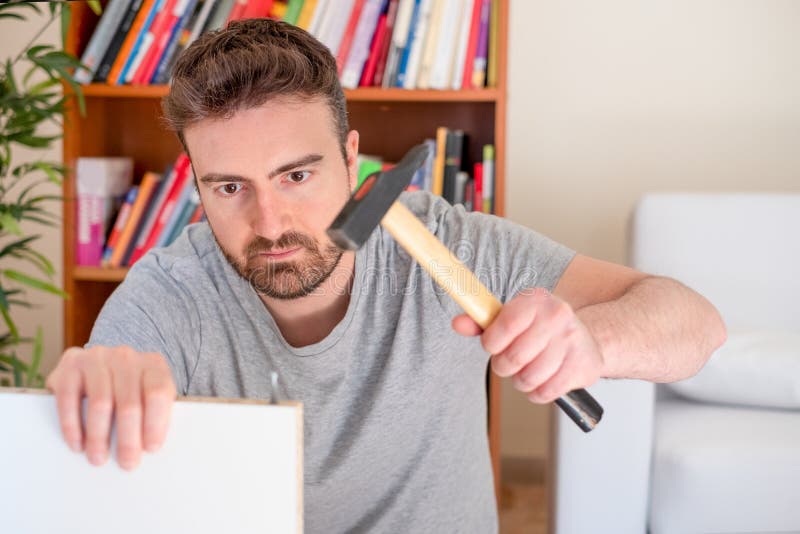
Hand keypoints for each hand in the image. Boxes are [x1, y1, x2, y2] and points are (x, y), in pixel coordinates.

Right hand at [45, 345, 176, 469]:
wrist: (101, 364)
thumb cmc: (131, 387)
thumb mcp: (149, 394)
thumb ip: (154, 412)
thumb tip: (149, 448)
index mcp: (153, 364)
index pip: (158, 393)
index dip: (155, 423)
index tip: (151, 448)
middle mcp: (126, 357)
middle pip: (129, 403)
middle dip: (128, 439)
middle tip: (127, 463)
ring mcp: (98, 357)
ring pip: (100, 403)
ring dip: (99, 437)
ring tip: (99, 458)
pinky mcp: (71, 364)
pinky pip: (69, 399)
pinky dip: (72, 425)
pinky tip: (77, 444)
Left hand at [452, 287, 603, 402]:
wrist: (586, 340)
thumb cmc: (539, 330)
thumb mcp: (511, 319)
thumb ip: (481, 322)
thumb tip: (457, 323)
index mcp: (536, 299)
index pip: (506, 325)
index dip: (492, 343)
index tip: (493, 346)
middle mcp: (558, 315)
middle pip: (514, 357)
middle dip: (503, 366)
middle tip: (509, 363)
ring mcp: (573, 341)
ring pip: (529, 378)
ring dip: (521, 382)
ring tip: (526, 371)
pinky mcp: (584, 365)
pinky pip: (547, 392)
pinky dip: (537, 393)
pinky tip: (541, 382)